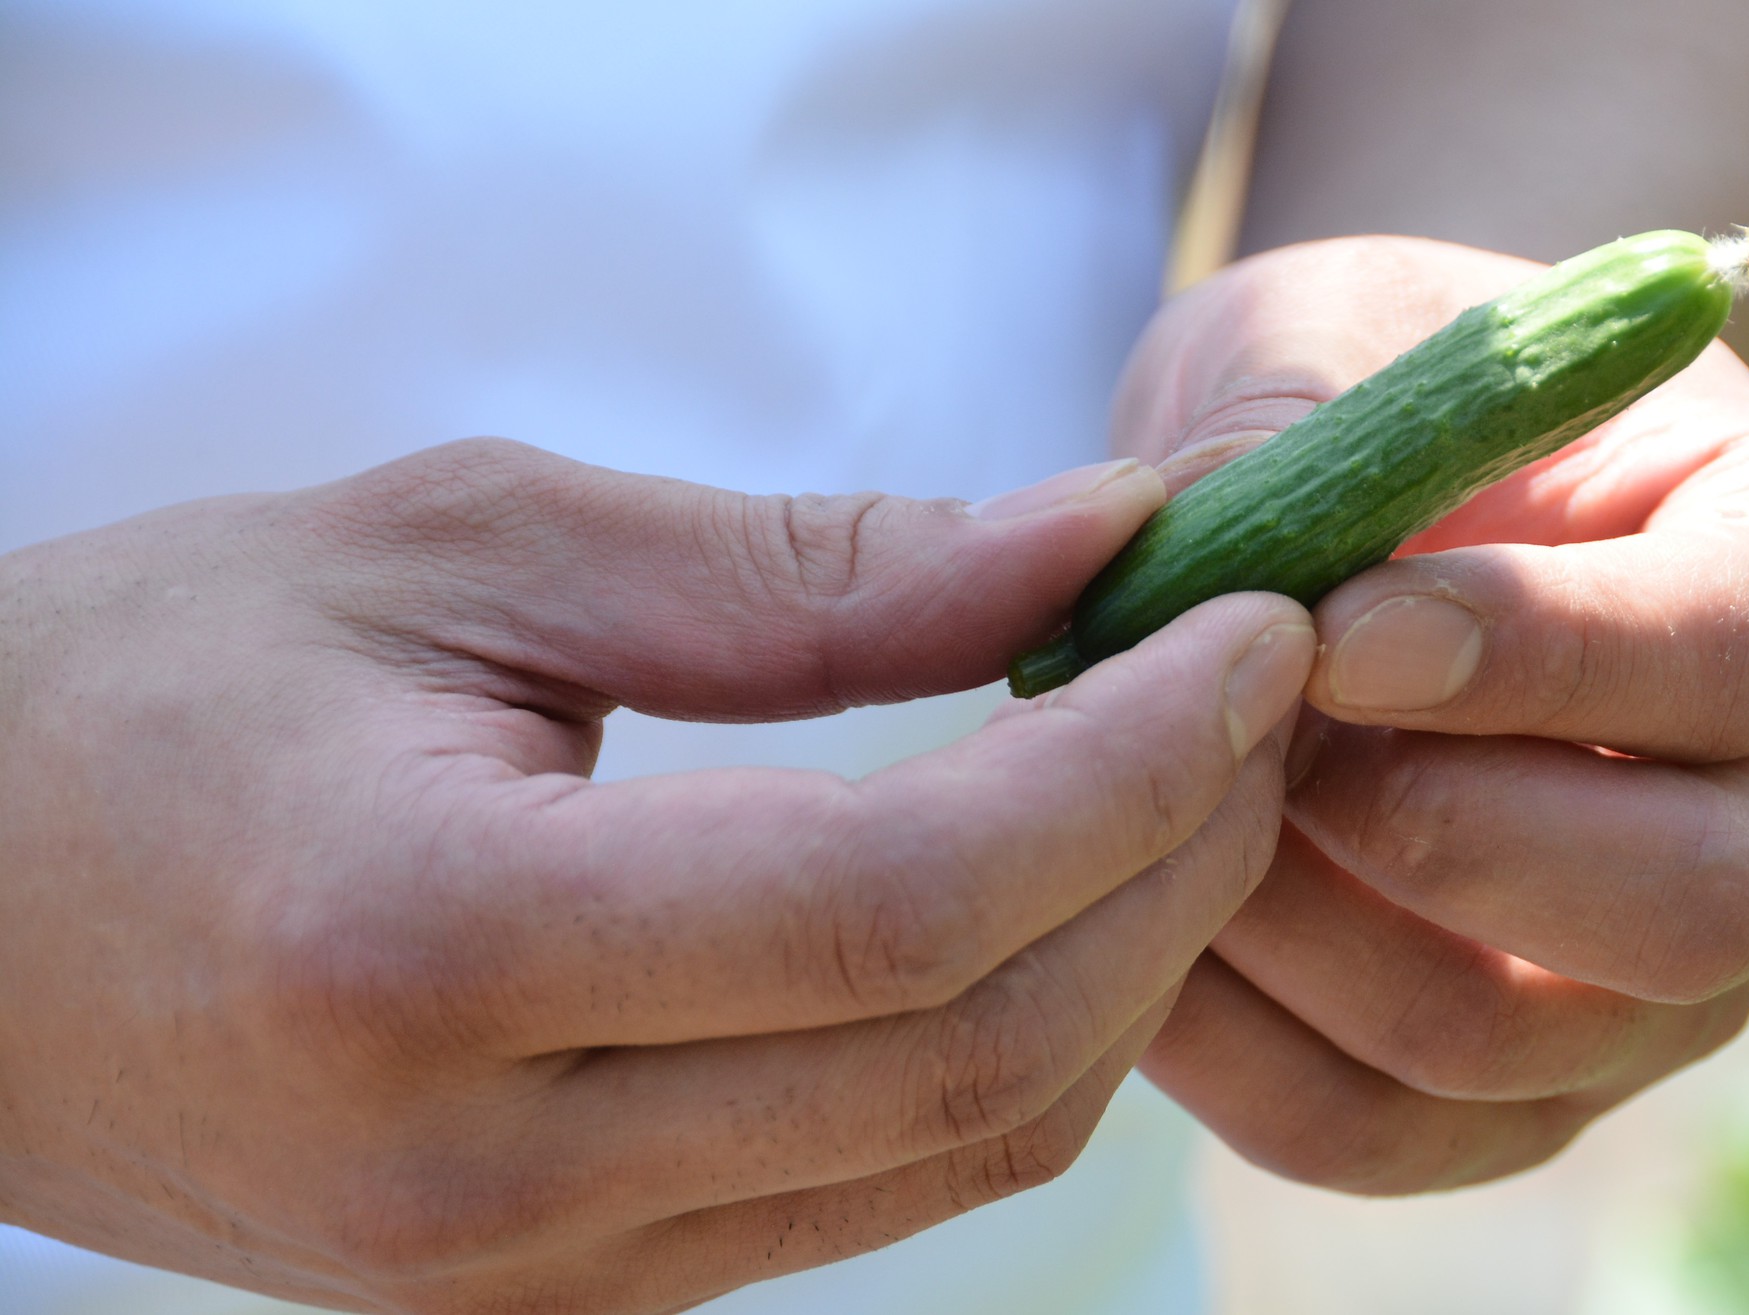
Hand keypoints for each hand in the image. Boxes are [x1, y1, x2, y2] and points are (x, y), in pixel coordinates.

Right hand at [0, 439, 1314, 1311]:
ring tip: (1179, 777)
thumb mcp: (458, 546)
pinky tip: (1043, 894)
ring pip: (956, 1150)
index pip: (899, 905)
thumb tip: (1086, 545)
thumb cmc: (149, 684)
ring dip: (1121, 962)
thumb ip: (798, 573)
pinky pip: (870, 1189)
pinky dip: (1005, 1040)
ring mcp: (532, 1279)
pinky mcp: (565, 1301)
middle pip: (973, 1054)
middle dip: (1175, 863)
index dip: (1129, 765)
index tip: (1248, 628)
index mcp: (426, 949)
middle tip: (1253, 690)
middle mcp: (490, 1176)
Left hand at [1120, 237, 1748, 1191]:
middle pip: (1690, 907)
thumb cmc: (1391, 387)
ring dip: (1300, 927)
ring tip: (1157, 794)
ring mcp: (1681, 979)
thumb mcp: (1340, 328)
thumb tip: (1215, 532)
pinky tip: (1135, 907)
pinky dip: (1229, 1042)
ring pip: (1510, 1040)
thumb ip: (1295, 410)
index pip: (1737, 655)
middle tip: (1241, 730)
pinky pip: (1378, 1130)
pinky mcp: (1531, 1087)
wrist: (1383, 509)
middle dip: (1432, 827)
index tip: (1336, 631)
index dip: (1535, 656)